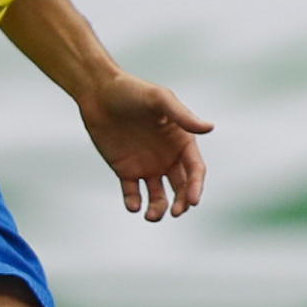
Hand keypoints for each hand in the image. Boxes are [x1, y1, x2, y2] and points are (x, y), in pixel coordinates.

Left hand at [80, 72, 210, 221]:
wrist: (97, 92)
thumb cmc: (131, 91)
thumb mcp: (159, 99)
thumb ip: (182, 115)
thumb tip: (209, 128)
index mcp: (180, 140)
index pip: (194, 169)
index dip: (195, 186)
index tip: (192, 201)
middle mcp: (167, 156)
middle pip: (180, 187)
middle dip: (180, 202)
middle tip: (174, 212)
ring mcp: (147, 165)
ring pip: (158, 195)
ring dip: (158, 208)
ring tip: (151, 216)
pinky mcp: (125, 171)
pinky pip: (132, 193)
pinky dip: (134, 202)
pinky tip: (133, 204)